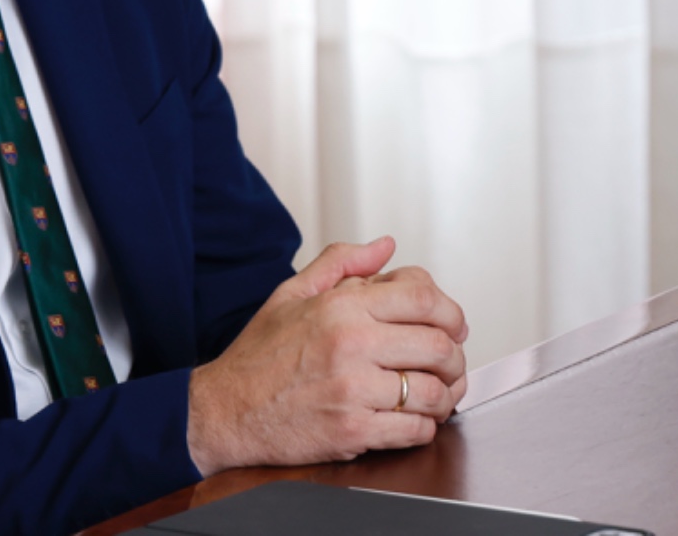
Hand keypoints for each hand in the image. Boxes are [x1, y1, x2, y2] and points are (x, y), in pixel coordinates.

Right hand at [186, 237, 470, 474]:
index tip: (454, 325)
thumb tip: (385, 246)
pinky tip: (416, 420)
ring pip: (432, 391)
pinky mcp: (351, 431)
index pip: (424, 299)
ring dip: (446, 395)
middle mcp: (352, 345)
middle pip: (438, 346)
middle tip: (452, 364)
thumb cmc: (258, 356)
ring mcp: (353, 391)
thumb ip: (342, 262)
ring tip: (440, 394)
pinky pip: (413, 430)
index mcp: (343, 308)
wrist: (222, 412)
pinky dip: (425, 427)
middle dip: (455, 357)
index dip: (451, 312)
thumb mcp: (292, 292)